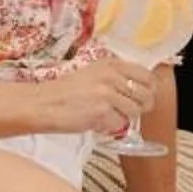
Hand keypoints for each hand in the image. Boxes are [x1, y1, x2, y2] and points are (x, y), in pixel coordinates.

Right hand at [41, 59, 157, 137]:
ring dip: (123, 118)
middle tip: (128, 111)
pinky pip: (119, 124)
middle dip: (141, 107)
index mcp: (111, 64)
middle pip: (146, 95)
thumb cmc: (65, 92)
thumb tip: (141, 90)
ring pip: (135, 111)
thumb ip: (116, 78)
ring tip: (107, 116)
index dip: (149, 89)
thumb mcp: (93, 74)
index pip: (147, 76)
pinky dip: (110, 127)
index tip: (145, 96)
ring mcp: (107, 93)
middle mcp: (111, 76)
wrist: (43, 104)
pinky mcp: (102, 111)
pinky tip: (97, 122)